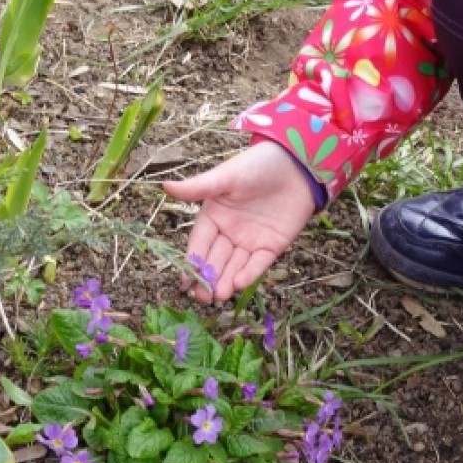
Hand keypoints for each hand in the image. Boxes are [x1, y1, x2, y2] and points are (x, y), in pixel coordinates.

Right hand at [163, 141, 316, 302]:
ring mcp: (250, 241)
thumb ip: (198, 187)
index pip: (199, 243)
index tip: (185, 281)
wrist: (297, 165)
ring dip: (226, 281)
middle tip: (202, 297)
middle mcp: (229, 232)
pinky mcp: (272, 246)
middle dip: (208, 279)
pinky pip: (258, 263)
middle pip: (215, 259)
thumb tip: (165, 187)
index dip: (192, 261)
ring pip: (234, 266)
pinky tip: (238, 283)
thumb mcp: (226, 176)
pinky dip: (249, 273)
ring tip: (218, 296)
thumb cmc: (257, 165)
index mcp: (213, 216)